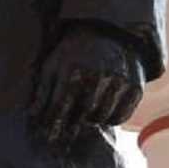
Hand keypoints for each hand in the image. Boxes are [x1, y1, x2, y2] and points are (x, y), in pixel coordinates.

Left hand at [31, 26, 144, 148]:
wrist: (108, 34)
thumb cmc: (73, 53)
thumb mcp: (53, 65)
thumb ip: (42, 90)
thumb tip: (33, 115)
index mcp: (75, 69)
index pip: (60, 106)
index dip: (51, 123)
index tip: (45, 134)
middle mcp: (99, 75)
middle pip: (81, 115)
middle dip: (70, 126)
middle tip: (64, 133)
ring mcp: (119, 81)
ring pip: (101, 118)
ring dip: (90, 123)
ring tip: (82, 120)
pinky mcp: (135, 86)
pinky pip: (121, 117)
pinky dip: (109, 120)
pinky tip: (101, 114)